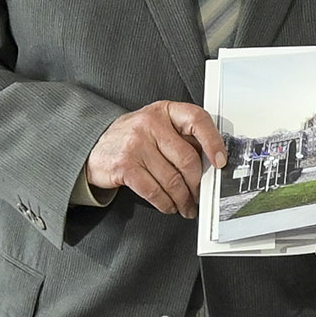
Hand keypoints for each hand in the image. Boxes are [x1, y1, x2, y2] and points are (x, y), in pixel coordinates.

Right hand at [86, 100, 225, 218]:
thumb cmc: (133, 139)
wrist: (94, 148)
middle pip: (187, 159)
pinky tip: (168, 206)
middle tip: (199, 196)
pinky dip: (165, 204)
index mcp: (165, 110)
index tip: (220, 162)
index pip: (197, 120)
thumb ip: (182, 137)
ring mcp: (135, 144)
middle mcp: (150, 123)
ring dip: (183, 199)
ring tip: (186, 206)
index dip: (213, 142)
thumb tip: (211, 161)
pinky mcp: (124, 166)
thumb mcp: (157, 126)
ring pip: (172, 180)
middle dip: (197, 184)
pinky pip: (154, 191)